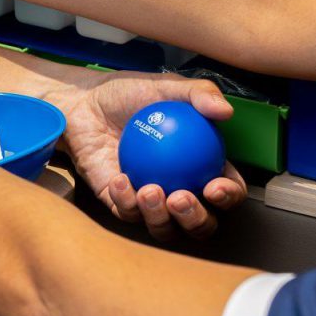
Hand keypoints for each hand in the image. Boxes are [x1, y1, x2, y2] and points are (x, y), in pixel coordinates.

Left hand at [48, 74, 247, 241]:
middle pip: (201, 223)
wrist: (87, 103)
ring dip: (160, 217)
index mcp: (202, 166)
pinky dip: (125, 200)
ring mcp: (150, 202)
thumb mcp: (168, 86)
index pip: (227, 191)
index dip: (228, 196)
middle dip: (196, 220)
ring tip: (150, 191)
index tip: (214, 186)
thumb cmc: (130, 94)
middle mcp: (181, 189)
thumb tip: (226, 111)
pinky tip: (121, 180)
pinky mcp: (120, 204)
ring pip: (165, 228)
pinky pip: (127, 213)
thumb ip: (199, 94)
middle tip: (180, 198)